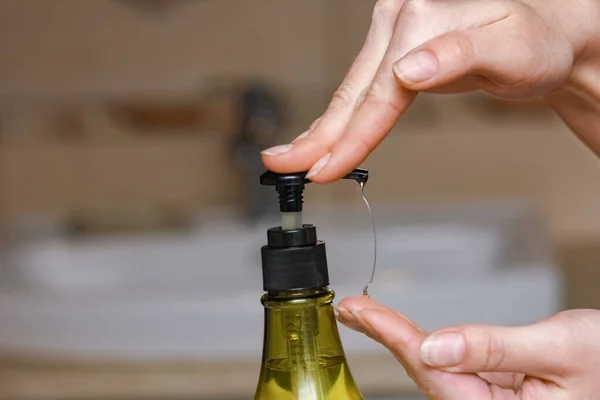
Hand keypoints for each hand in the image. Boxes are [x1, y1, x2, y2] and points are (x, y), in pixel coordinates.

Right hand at [261, 0, 599, 181]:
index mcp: (419, 19)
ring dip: (321, 130)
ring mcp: (394, 35)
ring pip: (351, 92)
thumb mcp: (511, 48)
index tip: (324, 168)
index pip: (377, 93)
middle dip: (317, 137)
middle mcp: (400, 22)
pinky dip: (342, 117)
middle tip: (282, 167)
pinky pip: (363, 89)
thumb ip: (457, 56)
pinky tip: (327, 132)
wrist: (548, 33)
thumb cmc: (537, 40)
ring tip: (292, 157)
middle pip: (352, 92)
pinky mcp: (396, 50)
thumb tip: (407, 70)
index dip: (350, 137)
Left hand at [336, 296, 599, 398]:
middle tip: (348, 310)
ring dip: (399, 339)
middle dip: (385, 337)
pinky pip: (455, 364)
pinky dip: (426, 343)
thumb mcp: (559, 349)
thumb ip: (494, 349)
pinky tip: (404, 332)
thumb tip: (435, 347)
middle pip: (425, 373)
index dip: (392, 337)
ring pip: (436, 368)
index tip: (358, 311)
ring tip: (363, 314)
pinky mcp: (495, 388)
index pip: (433, 373)